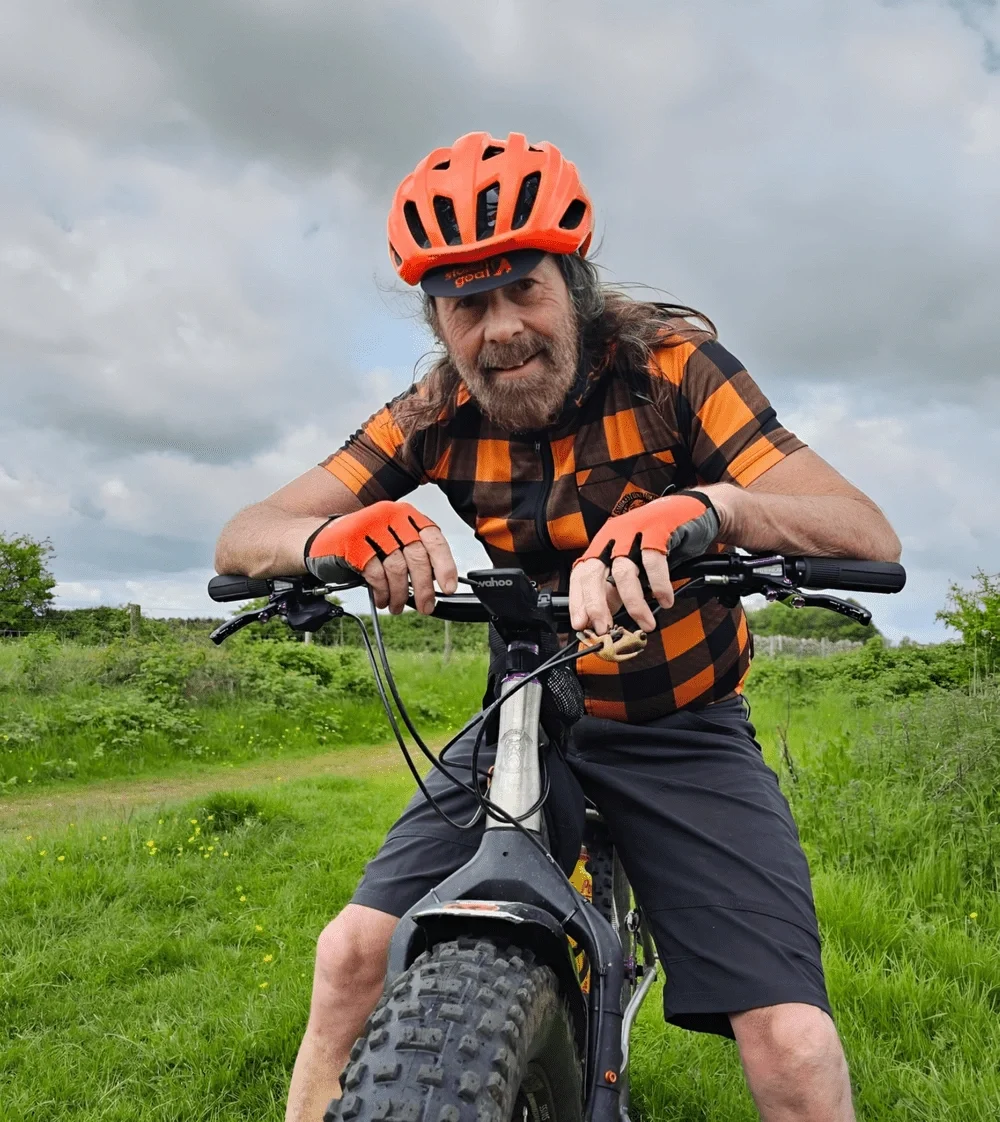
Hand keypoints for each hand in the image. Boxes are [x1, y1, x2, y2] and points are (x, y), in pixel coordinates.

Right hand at [304, 500, 457, 613]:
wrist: (322, 539)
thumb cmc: (363, 544)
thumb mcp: (393, 542)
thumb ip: (415, 554)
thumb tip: (438, 582)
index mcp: (406, 515)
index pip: (434, 538)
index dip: (445, 564)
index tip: (448, 587)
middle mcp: (390, 516)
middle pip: (417, 555)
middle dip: (424, 587)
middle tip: (426, 606)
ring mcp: (370, 528)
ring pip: (397, 567)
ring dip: (400, 594)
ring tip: (397, 606)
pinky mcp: (352, 543)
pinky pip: (376, 573)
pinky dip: (382, 591)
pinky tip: (382, 599)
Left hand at [569, 491, 719, 634]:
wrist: (692, 512)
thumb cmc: (661, 542)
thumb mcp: (634, 566)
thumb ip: (617, 588)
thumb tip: (604, 616)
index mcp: (602, 544)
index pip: (581, 574)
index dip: (578, 600)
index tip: (580, 624)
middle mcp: (613, 536)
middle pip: (594, 572)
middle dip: (596, 604)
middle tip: (604, 628)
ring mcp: (633, 531)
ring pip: (623, 571)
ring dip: (634, 603)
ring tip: (646, 623)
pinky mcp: (657, 529)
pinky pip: (653, 562)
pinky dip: (659, 585)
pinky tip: (665, 600)